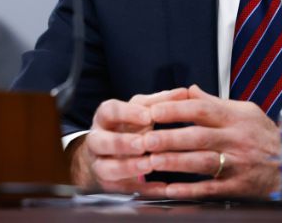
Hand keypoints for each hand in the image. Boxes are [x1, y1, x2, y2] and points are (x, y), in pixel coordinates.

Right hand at [69, 88, 188, 196]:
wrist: (108, 154)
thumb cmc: (128, 127)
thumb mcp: (140, 111)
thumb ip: (160, 102)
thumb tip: (184, 92)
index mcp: (104, 118)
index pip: (109, 111)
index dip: (127, 113)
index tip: (148, 116)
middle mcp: (97, 140)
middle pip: (99, 141)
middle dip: (121, 143)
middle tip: (143, 144)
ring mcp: (100, 163)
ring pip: (105, 168)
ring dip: (127, 167)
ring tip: (149, 165)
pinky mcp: (109, 184)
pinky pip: (122, 190)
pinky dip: (143, 190)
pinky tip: (161, 187)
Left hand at [142, 84, 280, 198]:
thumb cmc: (264, 136)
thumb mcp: (246, 112)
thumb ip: (215, 103)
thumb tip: (189, 90)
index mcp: (234, 118)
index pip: (200, 109)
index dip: (174, 110)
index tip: (151, 111)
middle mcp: (236, 139)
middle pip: (197, 137)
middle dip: (168, 138)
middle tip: (144, 140)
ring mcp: (238, 164)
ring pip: (202, 162)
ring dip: (174, 163)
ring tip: (151, 162)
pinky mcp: (239, 186)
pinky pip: (211, 188)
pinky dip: (190, 189)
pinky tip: (171, 189)